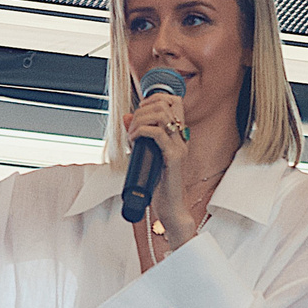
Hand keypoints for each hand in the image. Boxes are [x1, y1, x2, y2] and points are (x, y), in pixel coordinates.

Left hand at [123, 94, 196, 245]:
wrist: (170, 208)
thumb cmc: (159, 186)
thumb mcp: (145, 154)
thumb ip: (138, 135)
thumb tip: (126, 116)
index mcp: (177, 136)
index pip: (174, 101)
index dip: (154, 98)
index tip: (139, 111)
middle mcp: (181, 138)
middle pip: (166, 103)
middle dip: (143, 108)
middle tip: (133, 124)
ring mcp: (179, 147)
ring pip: (162, 115)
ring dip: (141, 119)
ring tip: (133, 133)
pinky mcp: (174, 158)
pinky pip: (158, 134)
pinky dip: (142, 131)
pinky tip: (135, 140)